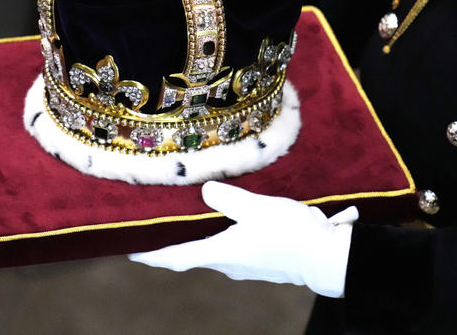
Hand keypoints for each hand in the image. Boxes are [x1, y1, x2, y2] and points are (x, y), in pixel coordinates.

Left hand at [129, 181, 357, 297]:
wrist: (328, 258)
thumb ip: (227, 198)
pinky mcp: (264, 258)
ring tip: (191, 214)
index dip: (150, 253)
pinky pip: (237, 244)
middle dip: (174, 240)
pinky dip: (226, 231)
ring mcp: (247, 263)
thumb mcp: (256, 207)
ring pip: (215, 247)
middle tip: (157, 224)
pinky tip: (234, 215)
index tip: (128, 248)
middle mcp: (229, 263)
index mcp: (221, 253)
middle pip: (192, 253)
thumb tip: (205, 192)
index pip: (175, 257)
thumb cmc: (291, 234)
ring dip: (201, 234)